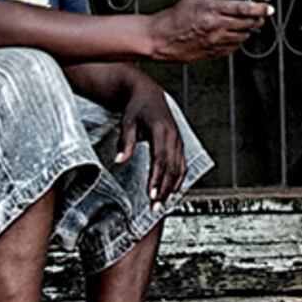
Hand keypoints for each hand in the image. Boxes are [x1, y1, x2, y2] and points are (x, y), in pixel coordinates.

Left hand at [114, 79, 190, 200]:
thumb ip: (125, 142)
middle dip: (164, 189)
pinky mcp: (179, 144)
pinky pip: (183, 165)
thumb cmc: (137, 107)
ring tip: (162, 203)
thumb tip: (119, 161)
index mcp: (161, 130)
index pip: (160, 159)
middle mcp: (173, 136)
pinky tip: (173, 191)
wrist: (148, 94)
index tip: (151, 194)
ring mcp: (178, 140)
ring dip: (172, 187)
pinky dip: (179, 179)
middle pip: (172, 168)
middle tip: (155, 206)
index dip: (157, 178)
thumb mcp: (127, 122)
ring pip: (179, 168)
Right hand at [144, 0, 271, 63]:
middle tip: (260, 15)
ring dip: (248, 30)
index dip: (259, 8)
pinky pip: (233, 47)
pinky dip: (237, 41)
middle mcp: (217, 27)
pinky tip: (233, 36)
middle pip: (248, 24)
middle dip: (257, 19)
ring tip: (247, 25)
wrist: (160, 39)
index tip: (267, 8)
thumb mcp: (193, 0)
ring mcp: (216, 41)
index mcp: (212, 11)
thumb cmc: (173, 19)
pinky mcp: (213, 53)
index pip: (244, 8)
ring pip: (243, 37)